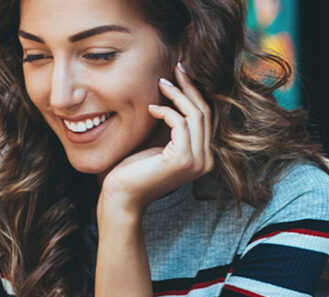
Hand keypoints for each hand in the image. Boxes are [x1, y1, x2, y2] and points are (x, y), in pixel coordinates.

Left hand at [99, 62, 213, 217]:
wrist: (121, 195)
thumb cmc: (135, 169)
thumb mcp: (160, 143)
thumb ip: (174, 126)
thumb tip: (176, 92)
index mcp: (204, 157)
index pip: (206, 117)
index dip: (194, 93)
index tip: (181, 73)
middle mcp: (206, 161)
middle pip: (205, 112)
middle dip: (189, 88)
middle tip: (176, 68)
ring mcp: (197, 162)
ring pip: (195, 115)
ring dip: (178, 95)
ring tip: (161, 83)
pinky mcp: (183, 160)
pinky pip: (181, 124)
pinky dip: (166, 111)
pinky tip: (151, 109)